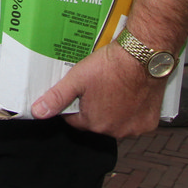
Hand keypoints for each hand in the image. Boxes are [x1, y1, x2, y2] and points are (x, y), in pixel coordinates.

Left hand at [30, 43, 163, 137]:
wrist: (142, 56)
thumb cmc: (111, 66)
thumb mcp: (77, 79)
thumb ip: (56, 97)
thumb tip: (38, 112)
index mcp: (94, 123)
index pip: (75, 120)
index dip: (75, 104)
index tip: (81, 91)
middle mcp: (115, 131)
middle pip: (97, 122)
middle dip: (95, 107)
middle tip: (98, 86)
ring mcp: (134, 128)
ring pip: (117, 122)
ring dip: (114, 110)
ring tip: (114, 88)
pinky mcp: (149, 122)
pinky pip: (136, 120)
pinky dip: (133, 111)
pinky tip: (130, 94)